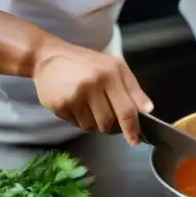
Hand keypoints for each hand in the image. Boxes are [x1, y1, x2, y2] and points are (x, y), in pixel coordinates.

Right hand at [32, 39, 153, 145]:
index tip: (135, 140)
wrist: (48, 56)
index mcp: (111, 74)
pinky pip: (76, 124)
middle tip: (108, 117)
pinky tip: (76, 105)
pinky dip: (80, 119)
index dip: (132, 128)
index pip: (127, 110)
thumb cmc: (86, 62)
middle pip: (109, 123)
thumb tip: (148, 110)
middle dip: (112, 126)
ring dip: (94, 123)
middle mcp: (93, 85)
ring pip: (92, 127)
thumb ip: (133, 89)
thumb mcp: (114, 67)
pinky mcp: (60, 105)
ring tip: (89, 106)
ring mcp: (75, 96)